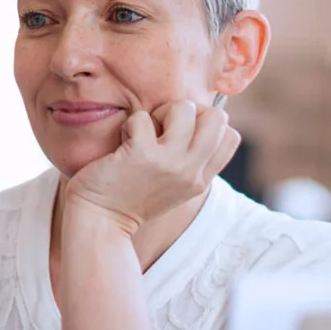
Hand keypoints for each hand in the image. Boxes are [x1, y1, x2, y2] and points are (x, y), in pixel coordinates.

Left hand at [61, 100, 240, 234]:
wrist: (100, 221)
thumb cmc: (130, 197)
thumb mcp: (173, 186)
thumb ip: (190, 161)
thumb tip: (198, 118)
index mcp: (200, 180)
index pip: (230, 136)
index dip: (207, 123)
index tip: (181, 132)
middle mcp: (191, 172)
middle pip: (216, 117)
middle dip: (189, 111)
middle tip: (163, 128)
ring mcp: (169, 163)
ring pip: (184, 108)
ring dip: (160, 112)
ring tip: (143, 133)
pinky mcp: (142, 154)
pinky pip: (143, 117)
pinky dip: (130, 124)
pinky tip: (122, 143)